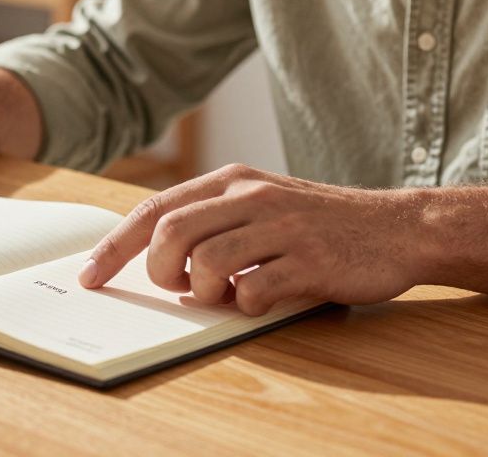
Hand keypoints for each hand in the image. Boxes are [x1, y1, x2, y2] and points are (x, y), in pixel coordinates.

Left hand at [78, 164, 423, 314]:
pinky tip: (261, 299)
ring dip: (204, 292)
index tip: (90, 275)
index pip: (154, 210)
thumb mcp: (260, 204)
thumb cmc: (318, 223)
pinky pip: (253, 291)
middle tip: (177, 289)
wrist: (397, 227)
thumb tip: (152, 258)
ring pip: (206, 263)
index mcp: (230, 181)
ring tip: (225, 294)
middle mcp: (250, 196)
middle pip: (170, 234)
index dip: (114, 246)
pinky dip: (246, 306)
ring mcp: (280, 227)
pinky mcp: (309, 260)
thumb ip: (211, 221)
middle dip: (159, 273)